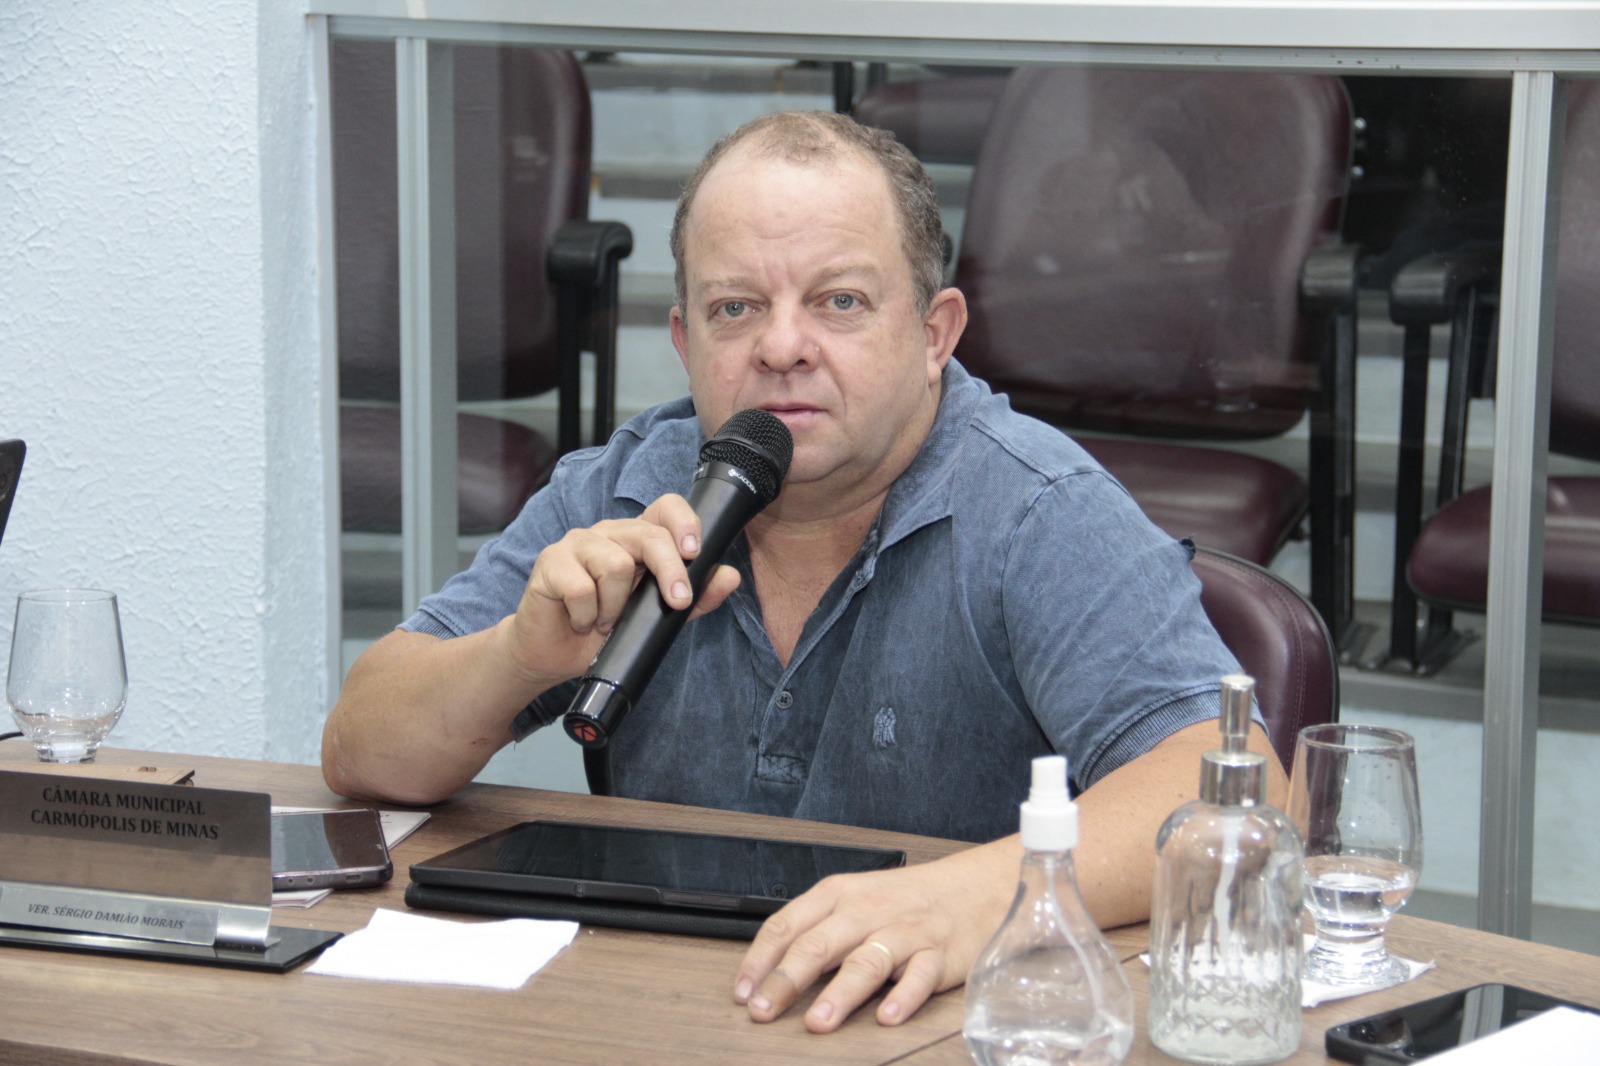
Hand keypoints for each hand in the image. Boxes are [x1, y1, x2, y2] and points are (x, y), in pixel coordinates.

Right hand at [500, 494, 741, 688]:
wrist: (552, 655)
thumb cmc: (603, 632)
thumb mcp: (656, 620)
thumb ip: (694, 600)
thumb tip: (730, 577)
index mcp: (636, 539)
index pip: (664, 509)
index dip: (684, 522)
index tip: (694, 553)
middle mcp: (608, 534)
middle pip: (647, 535)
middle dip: (668, 570)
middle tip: (677, 601)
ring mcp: (577, 544)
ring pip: (615, 564)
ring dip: (616, 607)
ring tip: (606, 622)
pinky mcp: (550, 562)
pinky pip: (580, 587)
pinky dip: (587, 615)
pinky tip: (582, 621)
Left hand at [733, 838, 1017, 1031]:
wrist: (973, 888)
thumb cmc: (904, 899)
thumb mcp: (853, 899)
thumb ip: (815, 929)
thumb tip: (768, 969)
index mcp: (838, 894)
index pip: (788, 924)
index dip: (761, 959)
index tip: (743, 992)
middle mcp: (867, 910)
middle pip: (820, 944)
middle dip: (787, 979)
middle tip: (764, 1010)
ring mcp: (904, 932)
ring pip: (867, 961)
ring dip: (840, 993)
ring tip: (819, 1021)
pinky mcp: (939, 955)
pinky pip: (919, 977)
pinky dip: (903, 997)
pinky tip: (887, 1017)